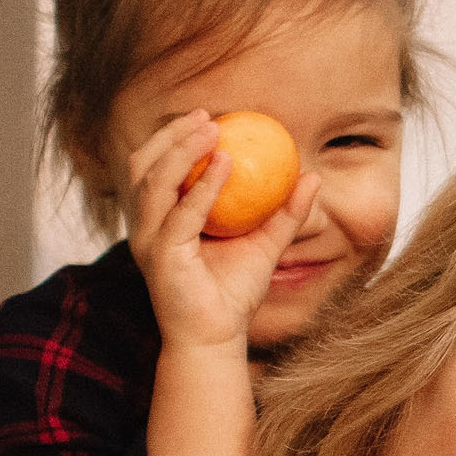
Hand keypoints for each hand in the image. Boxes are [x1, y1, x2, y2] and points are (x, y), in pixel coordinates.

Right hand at [124, 110, 322, 352]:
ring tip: (213, 129)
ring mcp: (150, 241)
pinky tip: (226, 164)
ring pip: (154, 181)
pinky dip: (203, 185)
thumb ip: (285, 211)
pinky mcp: (162, 257)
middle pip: (143, 164)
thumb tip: (311, 176)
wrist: (218, 339)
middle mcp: (147, 226)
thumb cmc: (234, 294)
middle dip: (171, 134)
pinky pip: (182, 213)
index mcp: (161, 218)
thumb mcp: (266, 243)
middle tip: (207, 116)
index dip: (175, 137)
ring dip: (182, 149)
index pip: (156, 165)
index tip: (209, 116)